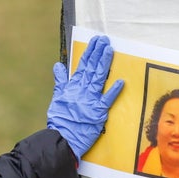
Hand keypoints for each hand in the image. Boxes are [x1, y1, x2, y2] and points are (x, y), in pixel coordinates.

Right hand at [46, 35, 124, 161]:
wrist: (62, 137)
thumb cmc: (60, 120)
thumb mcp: (57, 98)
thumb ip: (60, 81)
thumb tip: (58, 65)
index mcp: (73, 86)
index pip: (82, 65)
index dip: (90, 52)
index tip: (95, 41)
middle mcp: (82, 90)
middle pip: (92, 68)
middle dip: (98, 52)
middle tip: (104, 39)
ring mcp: (91, 100)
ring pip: (98, 78)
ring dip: (104, 63)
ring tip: (109, 49)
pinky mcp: (98, 112)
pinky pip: (107, 100)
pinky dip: (113, 91)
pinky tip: (121, 81)